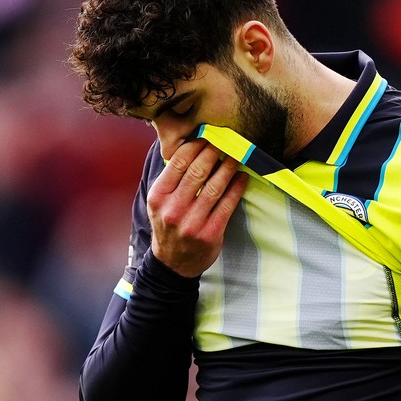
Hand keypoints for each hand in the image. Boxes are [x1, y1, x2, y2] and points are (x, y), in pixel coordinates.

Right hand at [147, 140, 248, 276]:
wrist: (173, 263)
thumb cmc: (168, 225)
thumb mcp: (159, 202)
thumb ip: (171, 179)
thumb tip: (193, 147)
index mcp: (158, 197)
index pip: (179, 162)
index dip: (196, 146)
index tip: (208, 137)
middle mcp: (173, 209)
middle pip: (198, 171)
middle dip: (215, 152)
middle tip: (226, 142)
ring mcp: (192, 223)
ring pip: (215, 186)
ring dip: (229, 167)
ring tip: (236, 156)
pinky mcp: (210, 233)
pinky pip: (227, 204)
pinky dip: (236, 188)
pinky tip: (242, 178)